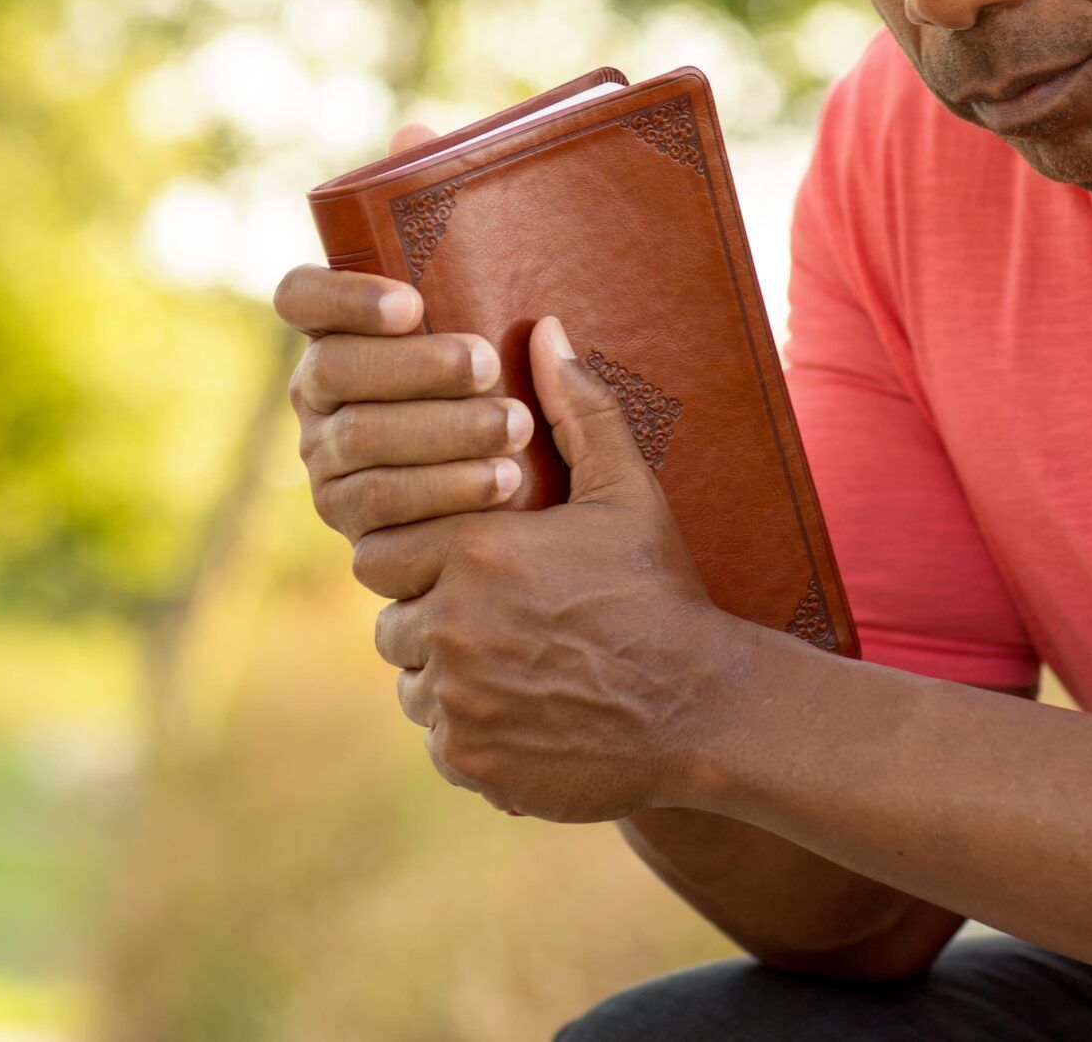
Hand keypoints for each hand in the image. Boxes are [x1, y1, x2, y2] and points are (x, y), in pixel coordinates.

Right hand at [275, 124, 532, 542]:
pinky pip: (379, 513)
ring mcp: (324, 461)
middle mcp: (316, 391)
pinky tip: (503, 488)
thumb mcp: (494, 294)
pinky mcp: (351, 523)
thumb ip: (453, 221)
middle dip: (414, 371)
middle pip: (336, 375)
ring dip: (441, 436)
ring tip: (517, 431)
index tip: (412, 300)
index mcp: (337, 327)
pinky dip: (444, 498)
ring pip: (359, 445)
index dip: (344, 297)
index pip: (300, 297)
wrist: (543, 478)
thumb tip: (414, 129)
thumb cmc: (511, 365)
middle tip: (488, 367)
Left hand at [361, 313, 736, 821]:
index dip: (426, 559)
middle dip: (430, 617)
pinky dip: (473, 731)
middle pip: (391, 619)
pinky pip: (441, 739)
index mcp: (475, 550)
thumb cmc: (659, 591)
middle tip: (495, 619)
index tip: (474, 567)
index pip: (386, 549)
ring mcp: (458, 700)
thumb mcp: (626, 492)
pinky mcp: (470, 761)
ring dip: (449, 675)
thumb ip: (577, 409)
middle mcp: (452, 624)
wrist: (705, 706)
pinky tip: (532, 710)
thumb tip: (546, 330)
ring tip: (519, 664)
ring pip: (412, 681)